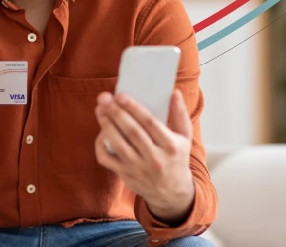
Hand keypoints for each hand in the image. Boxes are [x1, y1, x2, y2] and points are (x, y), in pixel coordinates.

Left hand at [94, 88, 195, 223]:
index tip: (121, 95)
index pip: (151, 124)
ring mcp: (138, 169)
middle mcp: (155, 159)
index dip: (135, 108)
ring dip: (106, 125)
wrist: (172, 193)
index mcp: (171, 147)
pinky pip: (107, 159)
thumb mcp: (184, 137)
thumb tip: (174, 93)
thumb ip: (179, 114)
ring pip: (118, 144)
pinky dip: (100, 144)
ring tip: (100, 109)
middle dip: (116, 113)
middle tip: (105, 98)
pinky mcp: (125, 175)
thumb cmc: (176, 158)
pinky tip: (102, 131)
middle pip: (132, 132)